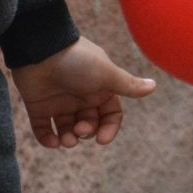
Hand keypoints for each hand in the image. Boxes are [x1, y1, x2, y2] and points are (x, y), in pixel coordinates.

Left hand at [10, 37, 156, 147]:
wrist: (41, 50)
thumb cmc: (78, 61)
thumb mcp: (106, 74)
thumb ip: (128, 85)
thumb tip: (154, 86)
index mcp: (100, 89)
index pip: (110, 115)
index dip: (109, 128)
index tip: (101, 139)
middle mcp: (81, 97)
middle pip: (90, 124)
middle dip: (87, 132)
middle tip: (80, 129)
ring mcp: (60, 102)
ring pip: (67, 129)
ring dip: (69, 139)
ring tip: (66, 141)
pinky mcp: (39, 106)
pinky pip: (43, 129)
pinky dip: (47, 139)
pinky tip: (52, 141)